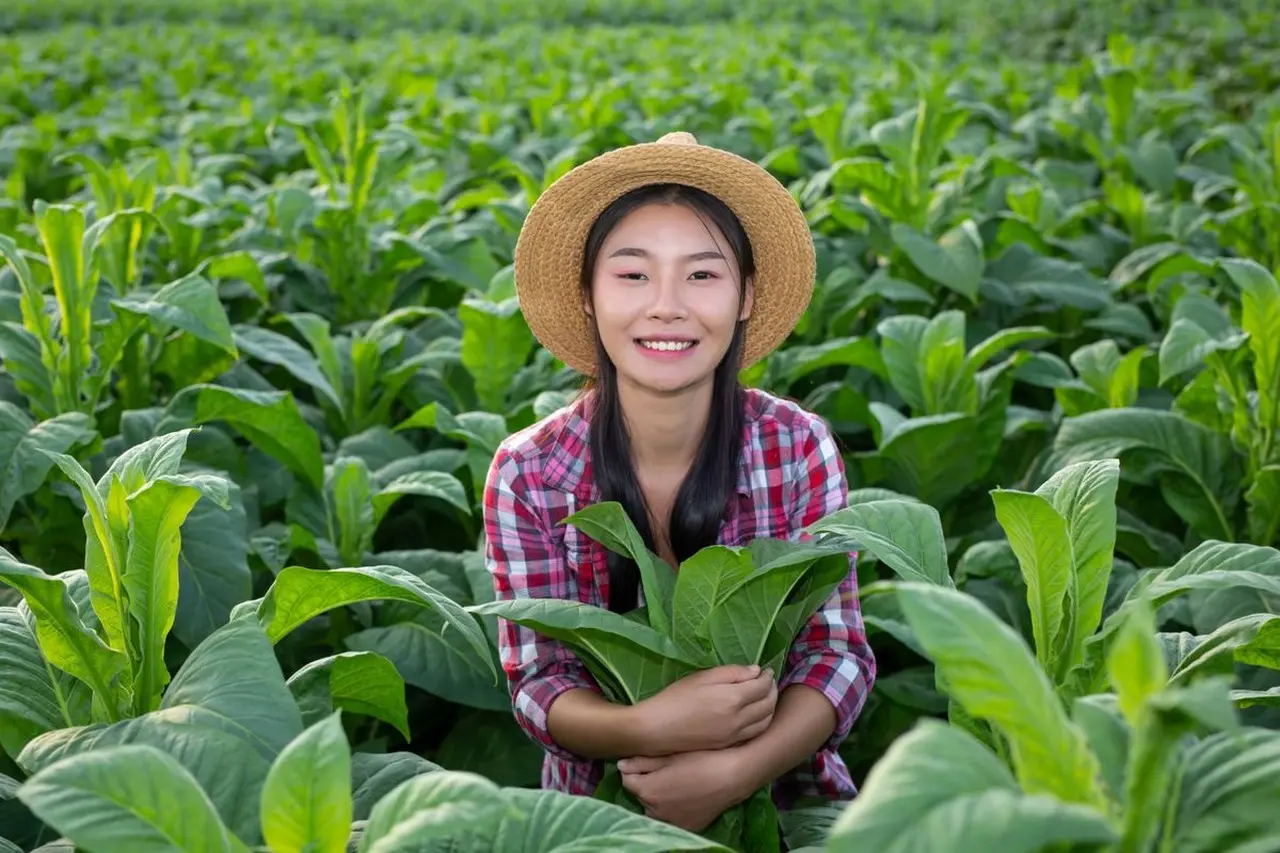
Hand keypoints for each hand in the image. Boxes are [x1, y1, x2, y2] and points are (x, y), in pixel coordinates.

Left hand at [618, 749, 755, 832]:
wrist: (734, 776)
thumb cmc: (702, 759)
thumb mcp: (670, 754)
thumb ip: (642, 761)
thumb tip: (621, 765)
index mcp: (648, 791)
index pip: (627, 780)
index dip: (636, 768)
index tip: (648, 761)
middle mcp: (656, 812)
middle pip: (642, 796)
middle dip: (648, 784)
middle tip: (666, 769)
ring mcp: (673, 822)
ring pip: (656, 809)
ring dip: (659, 798)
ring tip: (677, 782)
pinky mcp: (689, 827)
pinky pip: (672, 818)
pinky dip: (673, 809)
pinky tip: (686, 795)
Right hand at [633, 664, 776, 753]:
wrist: (656, 729)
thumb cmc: (675, 698)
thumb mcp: (701, 677)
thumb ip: (731, 673)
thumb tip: (755, 671)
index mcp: (732, 699)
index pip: (762, 686)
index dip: (767, 676)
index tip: (766, 670)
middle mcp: (739, 719)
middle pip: (768, 704)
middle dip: (772, 690)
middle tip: (769, 682)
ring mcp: (735, 735)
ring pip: (765, 721)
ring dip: (771, 707)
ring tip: (766, 697)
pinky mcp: (728, 745)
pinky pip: (755, 733)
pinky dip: (762, 722)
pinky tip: (757, 715)